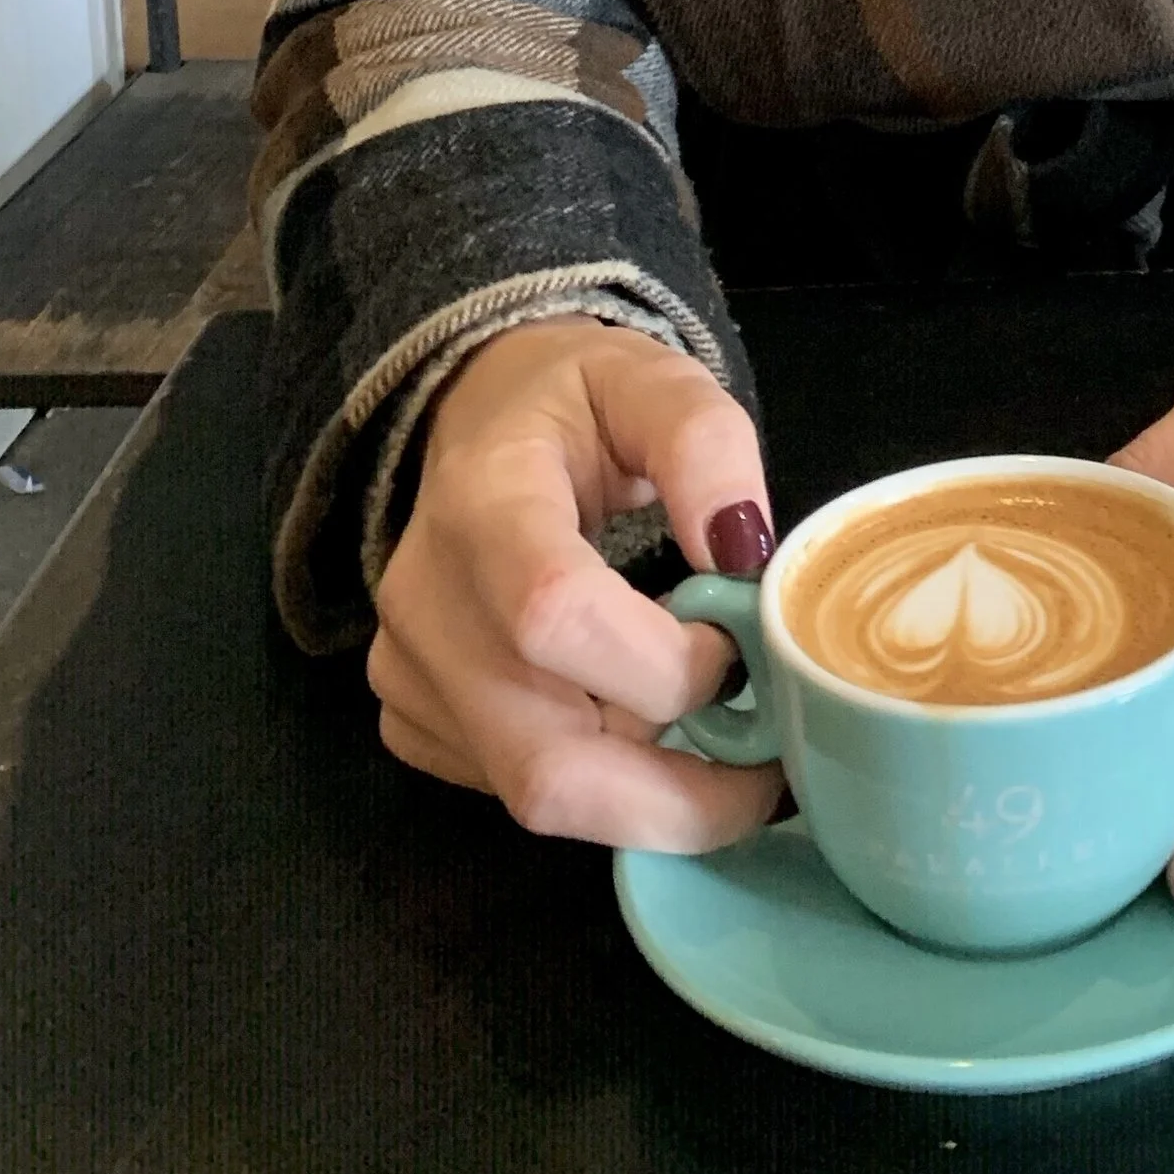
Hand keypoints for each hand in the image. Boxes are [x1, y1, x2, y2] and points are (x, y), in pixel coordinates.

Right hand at [368, 316, 785, 849]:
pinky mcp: (414, 720)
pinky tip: (639, 723)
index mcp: (482, 499)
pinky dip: (600, 784)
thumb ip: (705, 444)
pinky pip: (514, 790)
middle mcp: (426, 602)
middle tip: (764, 775)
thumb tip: (741, 551)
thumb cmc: (576, 399)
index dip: (663, 661)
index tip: (737, 643)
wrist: (476, 416)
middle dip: (673, 795)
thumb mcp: (654, 378)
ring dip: (646, 792)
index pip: (553, 616)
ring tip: (714, 738)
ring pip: (534, 793)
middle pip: (540, 761)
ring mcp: (409, 673)